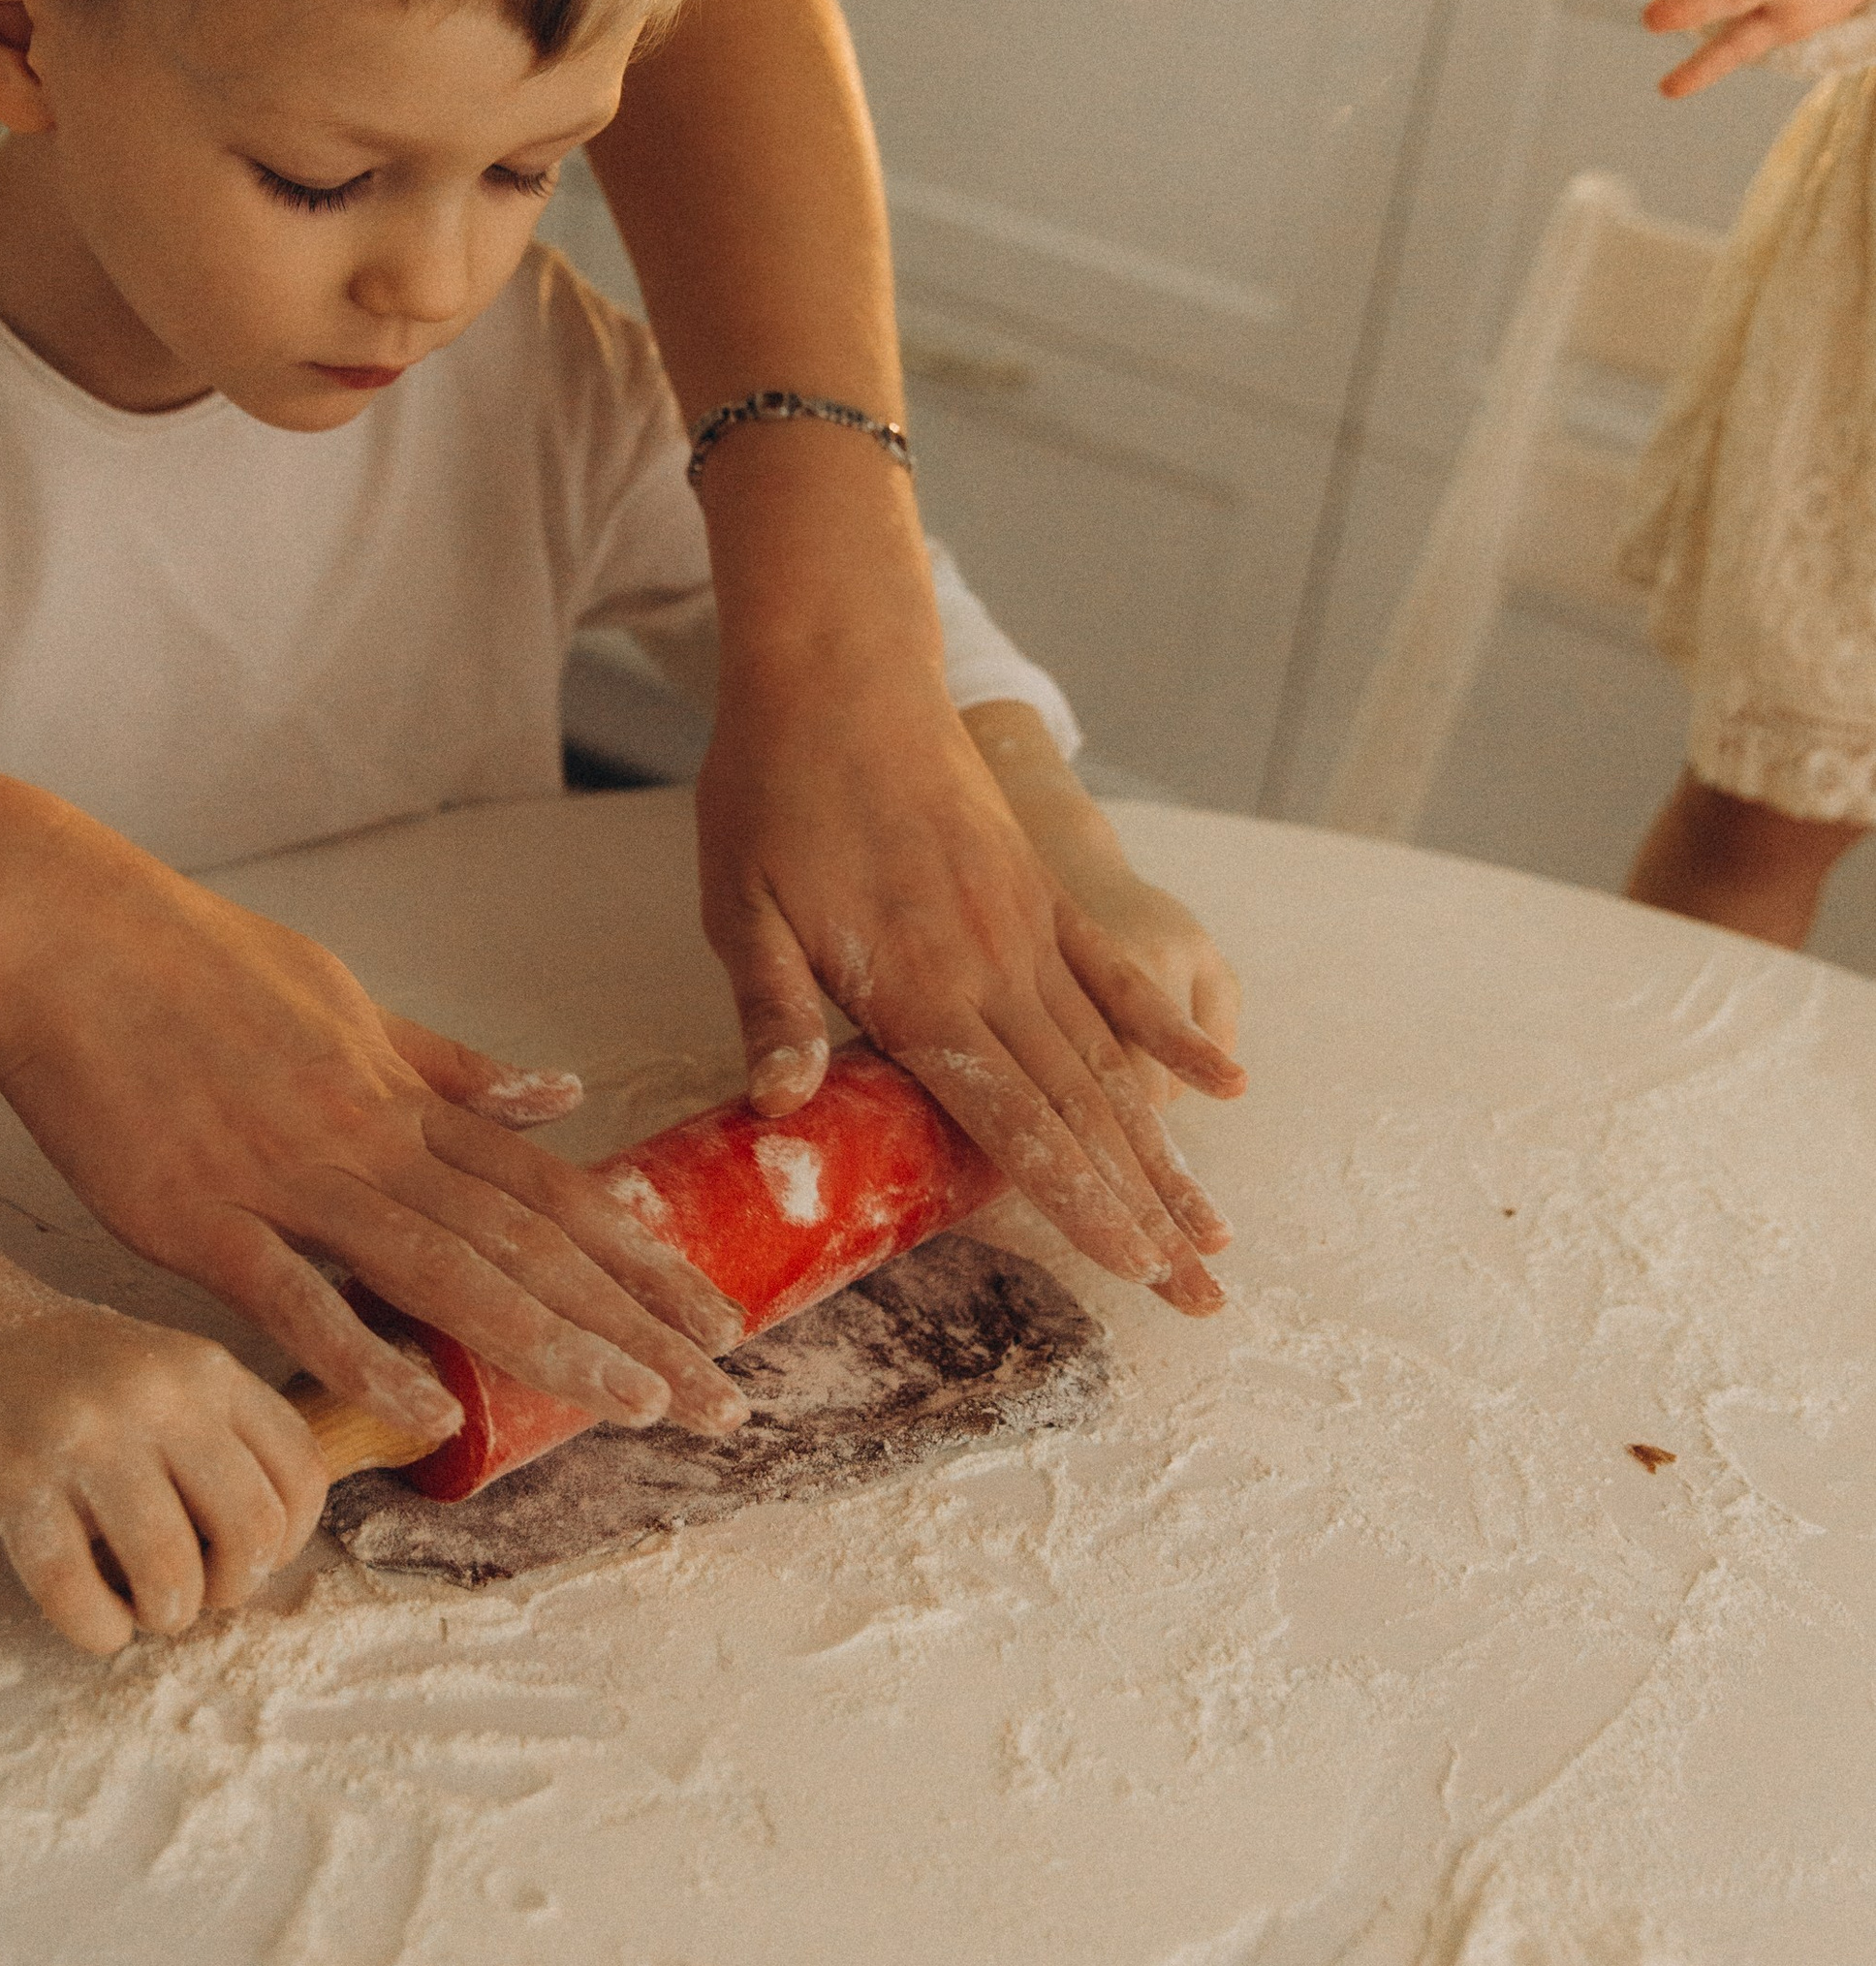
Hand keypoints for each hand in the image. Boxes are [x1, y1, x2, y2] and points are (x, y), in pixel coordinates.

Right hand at [0, 833, 749, 1450]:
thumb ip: (454, 1067)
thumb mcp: (351, 1000)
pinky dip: (363, 1351)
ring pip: (442, 1269)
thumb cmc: (192, 963)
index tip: (714, 1320)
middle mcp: (368, 1137)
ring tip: (635, 1405)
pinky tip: (430, 1409)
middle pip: (525, 1242)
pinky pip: (293, 1294)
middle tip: (721, 1397)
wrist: (63, 934)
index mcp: (402, 1096)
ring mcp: (286, 1175)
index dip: (638, 1260)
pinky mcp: (197, 1212)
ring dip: (547, 1342)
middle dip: (632, 1325)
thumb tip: (562, 1093)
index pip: (549, 1191)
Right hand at [0, 1279, 328, 1657]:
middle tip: (195, 1590)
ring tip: (142, 1606)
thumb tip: (270, 1550)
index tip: (250, 1559)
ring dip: (165, 1615)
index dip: (291, 1541)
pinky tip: (95, 1622)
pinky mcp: (14, 1481)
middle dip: (233, 1589)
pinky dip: (98, 1631)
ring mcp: (86, 1437)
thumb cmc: (71, 1369)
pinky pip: (74, 1591)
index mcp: (209, 1371)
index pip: (302, 1474)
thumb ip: (225, 1435)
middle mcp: (159, 1396)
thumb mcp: (170, 1372)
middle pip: (251, 1531)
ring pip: (169, 1572)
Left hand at [695, 668, 1243, 1315]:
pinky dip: (1172, 1036)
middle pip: (1081, 1113)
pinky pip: (1119, 978)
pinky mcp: (1042, 894)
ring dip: (1164, 1154)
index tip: (1132, 1267)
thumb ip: (772, 1011)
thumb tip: (780, 1110)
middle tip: (1201, 1297)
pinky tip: (1225, 1087)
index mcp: (914, 988)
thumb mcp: (740, 905)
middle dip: (1141, 1212)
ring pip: (1110, 1065)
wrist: (839, 668)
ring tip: (1214, 1235)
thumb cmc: (774, 791)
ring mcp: (1029, 929)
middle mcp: (992, 969)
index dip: (1075, 1200)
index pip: (1009, 1119)